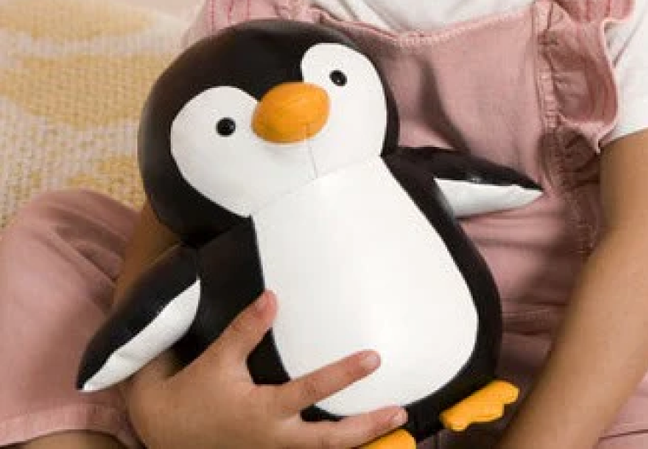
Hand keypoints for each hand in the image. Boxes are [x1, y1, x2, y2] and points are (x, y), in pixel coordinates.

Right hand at [126, 289, 406, 448]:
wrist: (164, 430)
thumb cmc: (193, 394)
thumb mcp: (218, 359)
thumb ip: (246, 329)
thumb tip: (273, 297)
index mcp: (263, 412)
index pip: (311, 391)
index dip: (344, 375)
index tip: (373, 359)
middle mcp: (274, 439)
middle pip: (329, 441)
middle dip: (366, 427)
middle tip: (398, 412)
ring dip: (358, 441)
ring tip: (390, 424)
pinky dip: (336, 447)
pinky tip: (358, 437)